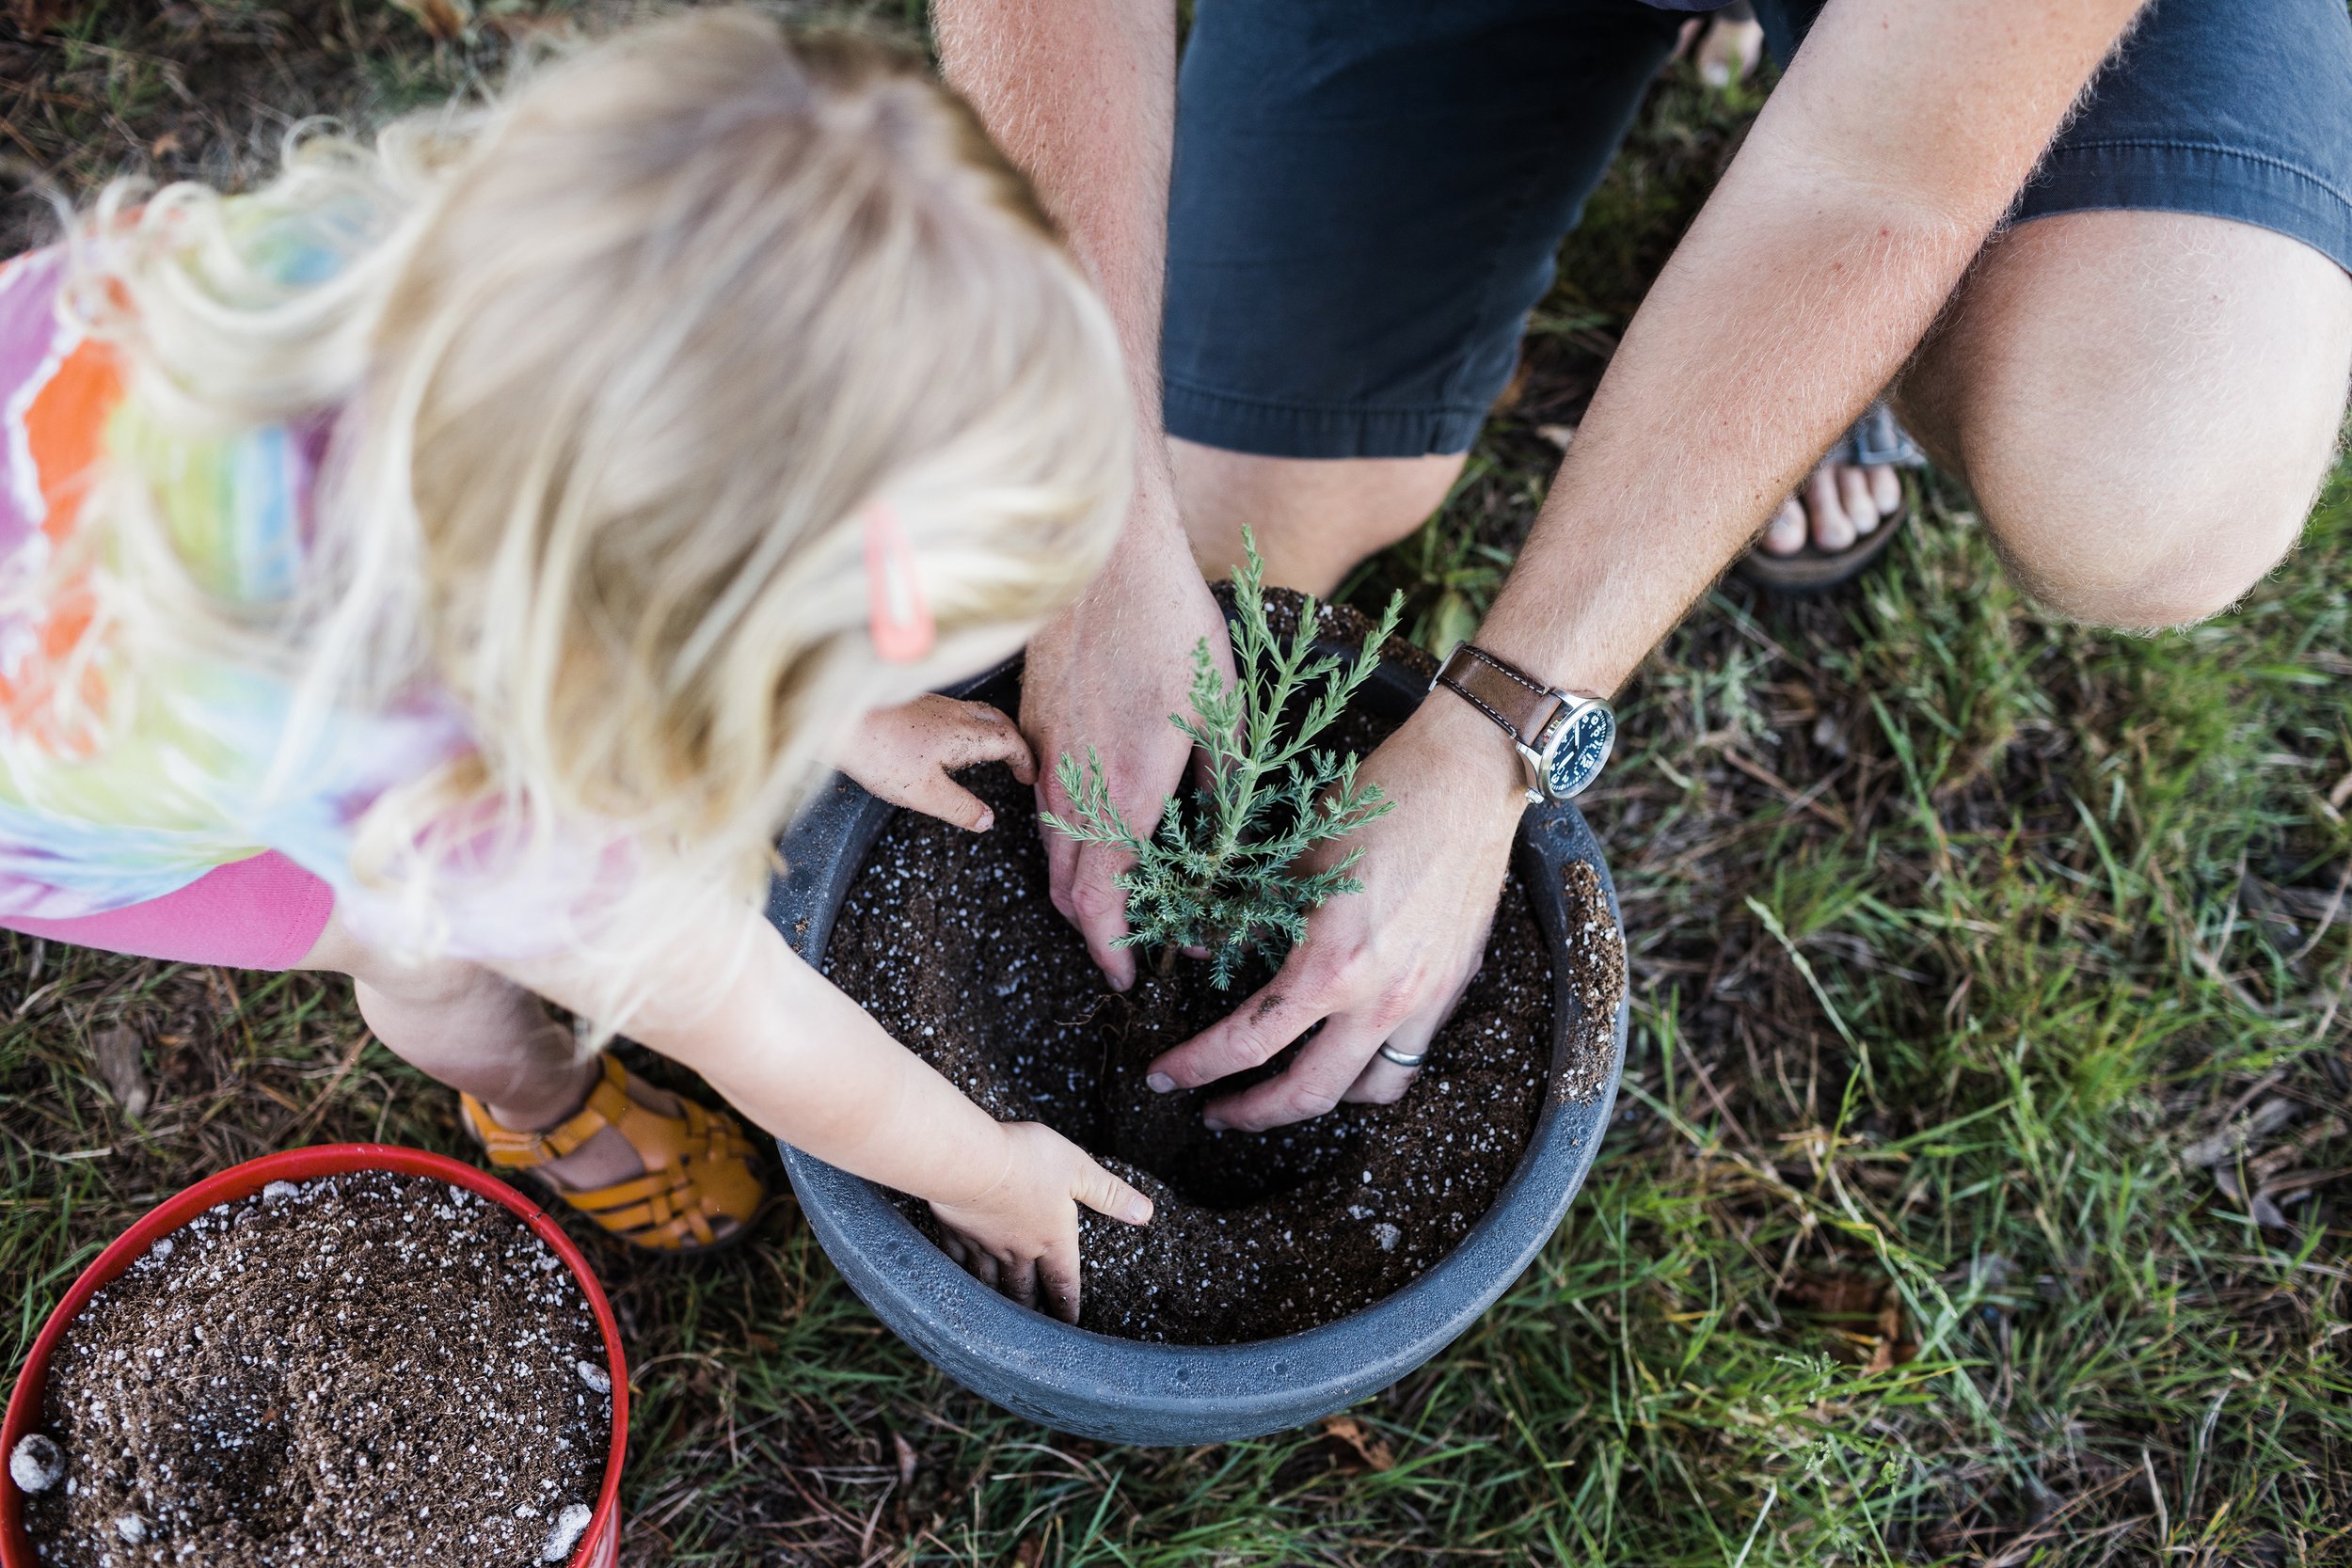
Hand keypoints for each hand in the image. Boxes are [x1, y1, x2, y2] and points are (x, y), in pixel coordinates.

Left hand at [841, 695, 1033, 831]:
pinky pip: (953, 710)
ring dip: (991, 728)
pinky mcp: (911, 703)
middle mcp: (953, 713)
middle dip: (1013, 739)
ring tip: (989, 750)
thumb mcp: (925, 794)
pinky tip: (948, 740)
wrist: (837, 719)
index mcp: (964, 734)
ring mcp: (932, 704)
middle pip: (997, 719)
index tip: (1029, 775)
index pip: (1008, 741)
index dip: (1023, 758)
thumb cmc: (880, 755)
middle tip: (1017, 760)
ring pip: (974, 711)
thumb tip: (988, 820)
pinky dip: (967, 724)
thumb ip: (960, 807)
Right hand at [931, 1120, 1152, 1322]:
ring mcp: (983, 1246)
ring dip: (999, 1302)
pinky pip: (959, 1263)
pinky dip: (964, 1278)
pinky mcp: (956, 1233)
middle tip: (1036, 1331)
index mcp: (1051, 1238)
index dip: (1068, 1306)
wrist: (969, 1160)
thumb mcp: (1079, 1170)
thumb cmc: (1028, 1161)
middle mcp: (1018, 1251)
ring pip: (992, 1283)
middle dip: (1032, 1312)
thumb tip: (1146, 1213)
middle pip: (1025, 1290)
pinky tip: (962, 1284)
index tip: (1070, 1327)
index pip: (1063, 1282)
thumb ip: (1109, 1194)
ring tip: (1003, 1315)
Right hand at [1022, 495, 1231, 988]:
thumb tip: (1223, 848)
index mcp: (1125, 796)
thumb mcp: (1224, 715)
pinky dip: (1067, 832)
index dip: (1114, 951)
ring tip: (1124, 890)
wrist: (1104, 557)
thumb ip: (1221, 790)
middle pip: (1066, 892)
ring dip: (1081, 884)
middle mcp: (1072, 789)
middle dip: (1096, 933)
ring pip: (1050, 848)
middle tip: (1132, 947)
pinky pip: (1042, 802)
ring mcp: (1043, 757)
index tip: (1132, 975)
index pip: (1102, 905)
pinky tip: (1104, 814)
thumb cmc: (1173, 628)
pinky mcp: (1031, 726)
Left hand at [1145, 692, 1527, 1129]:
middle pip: (1307, 1094)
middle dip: (1251, 1113)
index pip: (1247, 1042)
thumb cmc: (1379, 801)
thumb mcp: (1297, 858)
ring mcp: (1423, 999)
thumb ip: (1251, 917)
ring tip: (1282, 1090)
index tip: (1164, 1077)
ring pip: (1367, 1091)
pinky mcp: (1452, 989)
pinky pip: (1408, 1058)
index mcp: (1330, 963)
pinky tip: (1345, 1052)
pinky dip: (1372, 1070)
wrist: (1467, 780)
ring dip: (1319, 1099)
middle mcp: (1380, 997)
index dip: (1196, 1068)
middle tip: (1214, 1111)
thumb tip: (1205, 954)